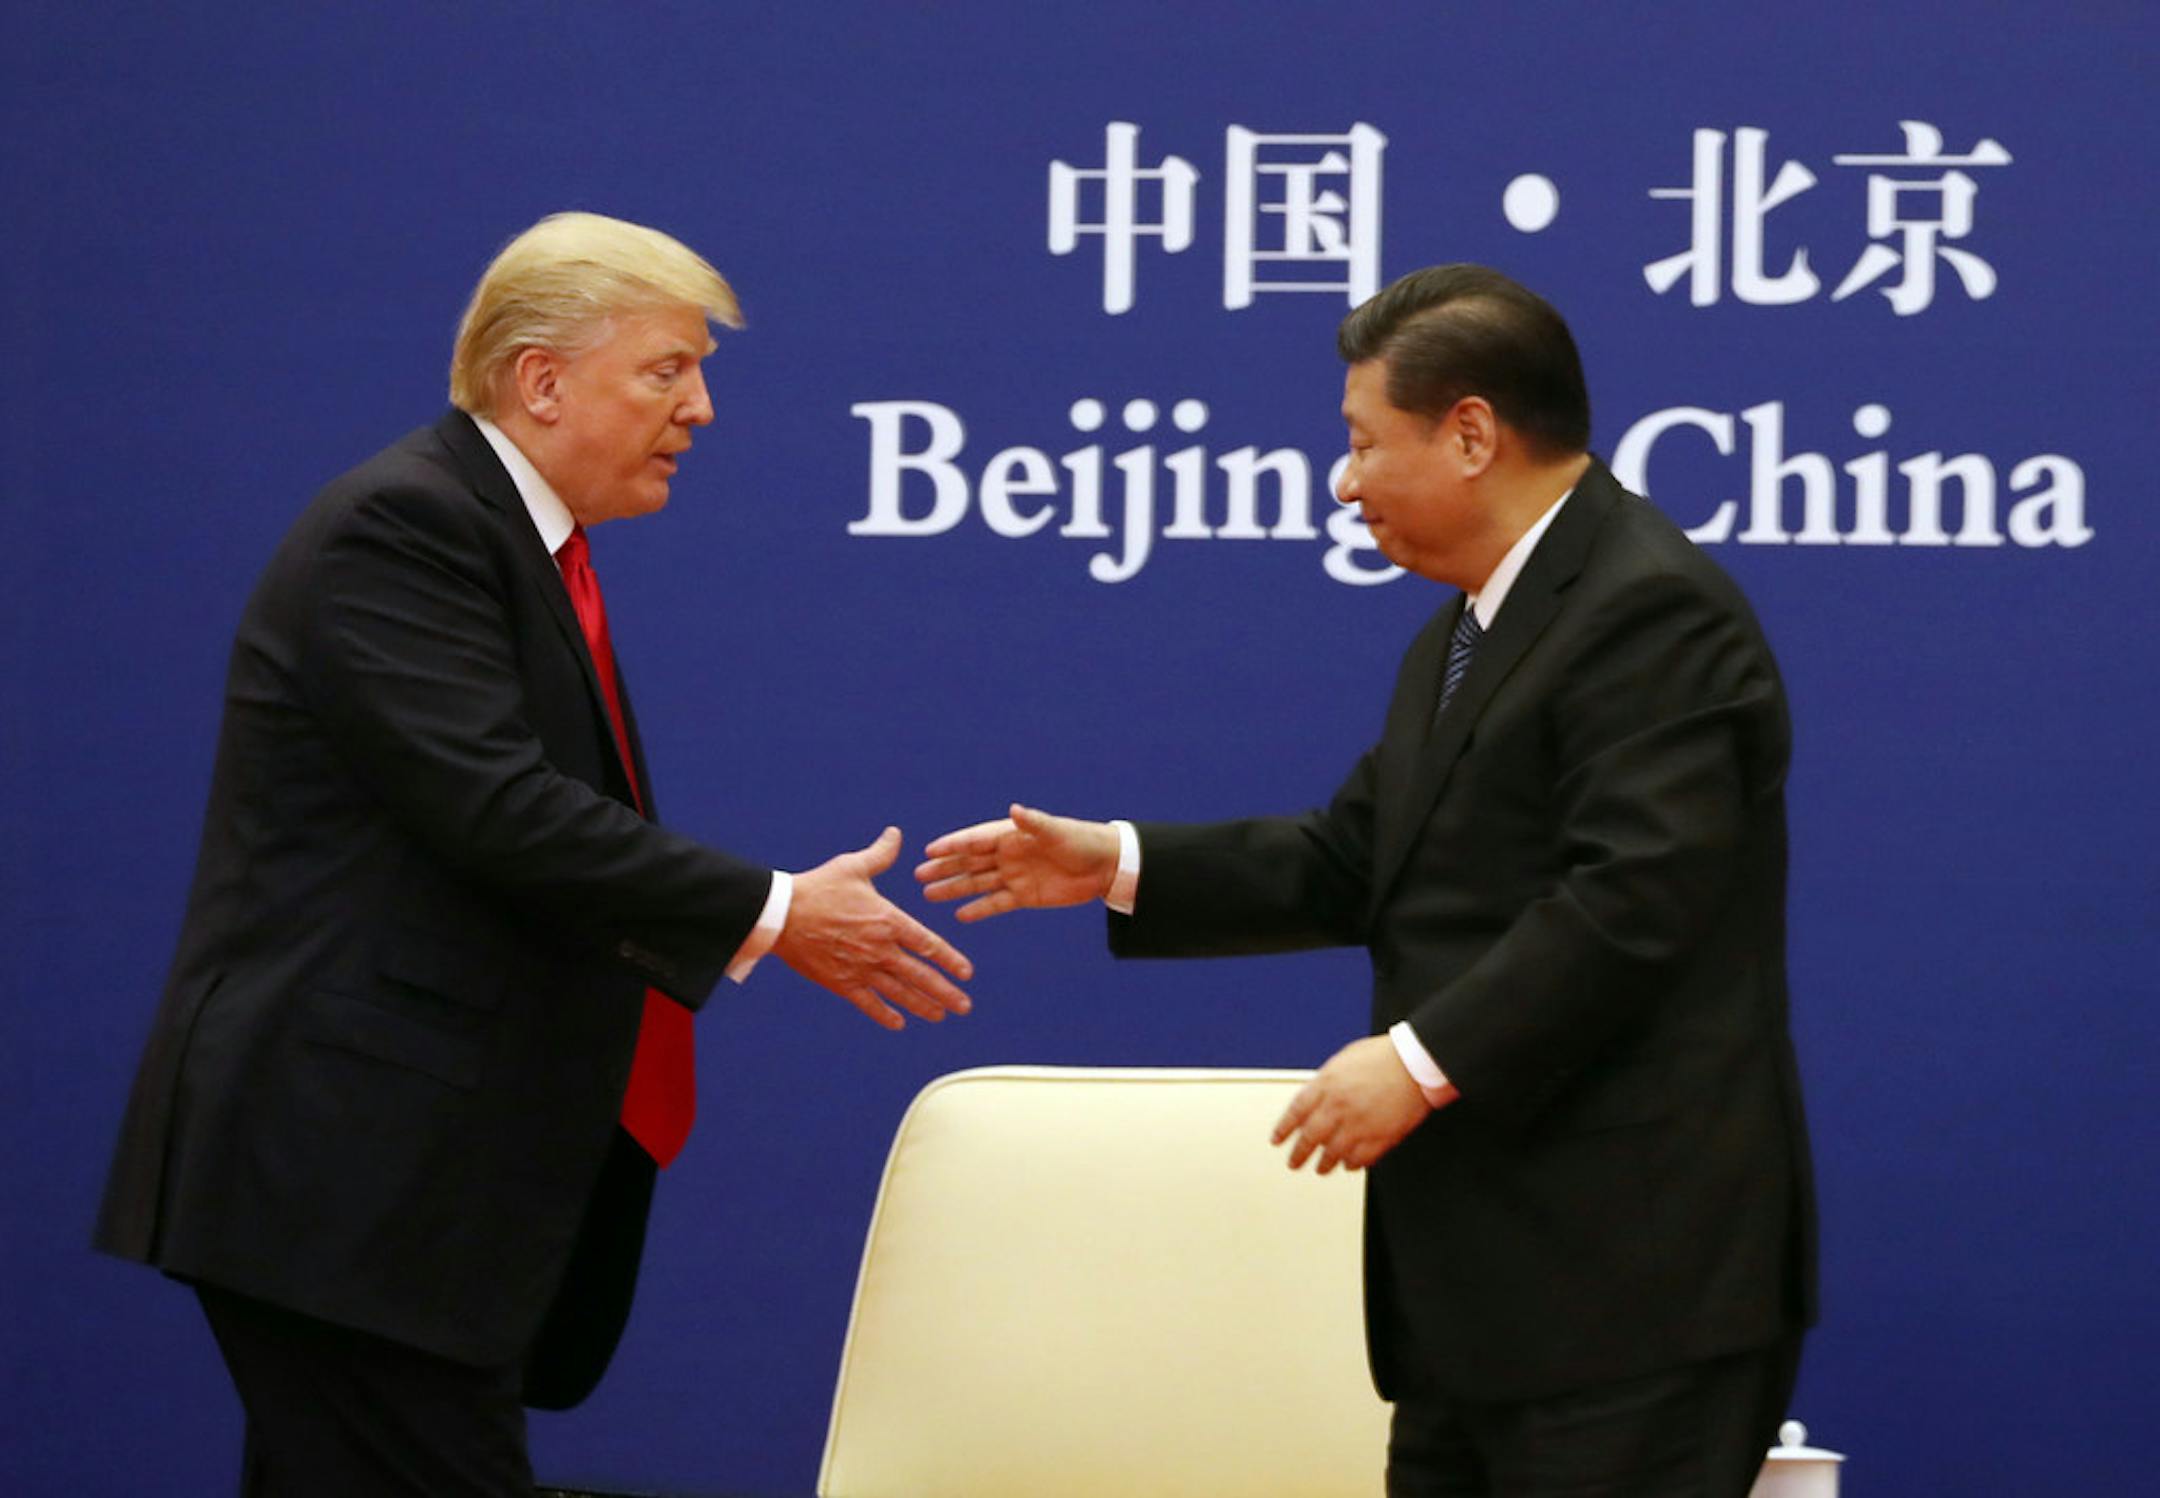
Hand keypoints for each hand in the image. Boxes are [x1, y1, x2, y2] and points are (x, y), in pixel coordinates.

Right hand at [774, 827, 973, 1030]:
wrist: (782, 914)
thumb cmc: (819, 887)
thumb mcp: (853, 866)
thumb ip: (881, 854)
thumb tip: (896, 833)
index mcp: (888, 920)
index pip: (928, 944)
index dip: (950, 960)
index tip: (966, 972)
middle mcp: (880, 948)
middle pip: (920, 975)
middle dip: (945, 992)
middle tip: (964, 1006)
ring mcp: (861, 968)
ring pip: (899, 993)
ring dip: (923, 1006)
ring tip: (940, 1015)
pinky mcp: (841, 982)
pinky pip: (868, 1003)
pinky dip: (885, 1015)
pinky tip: (899, 1023)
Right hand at [915, 804, 1119, 922]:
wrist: (1104, 866)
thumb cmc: (1080, 840)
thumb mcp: (1056, 831)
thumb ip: (1033, 823)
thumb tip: (1015, 809)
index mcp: (1010, 835)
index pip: (975, 840)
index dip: (952, 845)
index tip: (929, 850)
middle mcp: (1007, 855)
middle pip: (969, 862)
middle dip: (944, 868)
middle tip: (918, 875)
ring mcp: (1013, 876)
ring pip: (977, 884)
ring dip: (953, 889)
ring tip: (928, 895)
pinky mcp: (1023, 897)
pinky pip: (995, 904)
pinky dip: (978, 910)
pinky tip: (959, 916)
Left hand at [1272, 1035, 1440, 1172]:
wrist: (1415, 1064)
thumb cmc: (1384, 1056)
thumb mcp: (1343, 1060)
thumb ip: (1326, 1081)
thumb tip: (1315, 1096)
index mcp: (1326, 1085)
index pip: (1296, 1112)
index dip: (1284, 1128)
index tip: (1277, 1140)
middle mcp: (1338, 1107)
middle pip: (1311, 1138)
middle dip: (1299, 1154)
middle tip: (1294, 1162)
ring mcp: (1359, 1125)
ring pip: (1333, 1153)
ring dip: (1325, 1164)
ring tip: (1321, 1169)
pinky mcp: (1380, 1138)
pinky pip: (1360, 1159)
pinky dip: (1352, 1164)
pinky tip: (1349, 1165)